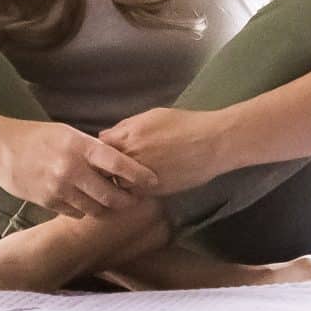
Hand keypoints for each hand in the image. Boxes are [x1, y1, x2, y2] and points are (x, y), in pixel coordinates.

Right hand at [0, 120, 156, 217]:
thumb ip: (91, 148)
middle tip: (135, 199)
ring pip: (95, 208)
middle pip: (111, 195)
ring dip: (106, 208)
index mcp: (80, 146)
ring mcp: (59, 187)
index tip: (154, 181)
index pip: (119, 164)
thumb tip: (118, 160)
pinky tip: (85, 203)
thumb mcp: (67, 133)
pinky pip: (75, 213)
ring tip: (112, 203)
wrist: (0, 148)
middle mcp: (72, 168)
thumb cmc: (36, 136)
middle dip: (127, 200)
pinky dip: (84, 210)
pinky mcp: (47, 201)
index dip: (140, 175)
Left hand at [98, 106, 230, 193]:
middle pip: (103, 170)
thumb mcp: (152, 116)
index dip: (97, 153)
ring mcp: (141, 176)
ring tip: (123, 180)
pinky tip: (140, 185)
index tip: (100, 155)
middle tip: (106, 171)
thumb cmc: (186, 125)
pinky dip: (134, 191)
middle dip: (103, 171)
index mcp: (129, 136)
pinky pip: (134, 194)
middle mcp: (131, 157)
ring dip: (118, 183)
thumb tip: (105, 136)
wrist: (213, 143)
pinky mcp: (154, 191)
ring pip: (117, 185)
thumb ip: (126, 127)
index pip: (98, 149)